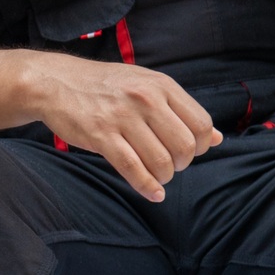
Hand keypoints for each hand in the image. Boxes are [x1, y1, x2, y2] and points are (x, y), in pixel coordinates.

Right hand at [26, 53, 221, 200]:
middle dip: (182, 164)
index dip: (200, 146)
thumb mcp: (147, 86)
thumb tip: (218, 138)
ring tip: (156, 176)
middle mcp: (145, 99)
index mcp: (161, 85)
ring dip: (164, 177)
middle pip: (185, 146)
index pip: (201, 124)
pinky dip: (147, 187)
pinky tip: (152, 193)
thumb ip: (180, 110)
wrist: (56, 82)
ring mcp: (122, 117)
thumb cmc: (105, 86)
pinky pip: (133, 169)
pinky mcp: (101, 135)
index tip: (186, 152)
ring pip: (161, 161)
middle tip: (170, 165)